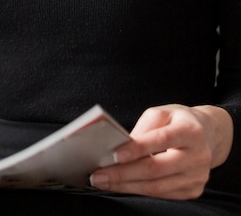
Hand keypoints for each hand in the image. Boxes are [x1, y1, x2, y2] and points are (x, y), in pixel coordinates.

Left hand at [90, 104, 233, 199]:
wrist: (208, 135)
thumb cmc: (178, 121)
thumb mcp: (163, 112)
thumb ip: (143, 128)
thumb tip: (120, 147)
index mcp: (191, 131)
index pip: (161, 140)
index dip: (137, 149)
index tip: (114, 154)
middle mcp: (198, 156)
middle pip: (156, 169)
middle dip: (123, 174)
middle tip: (98, 175)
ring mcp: (197, 177)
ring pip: (156, 187)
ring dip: (126, 186)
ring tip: (103, 182)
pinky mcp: (192, 190)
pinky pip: (161, 194)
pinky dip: (138, 190)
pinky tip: (121, 185)